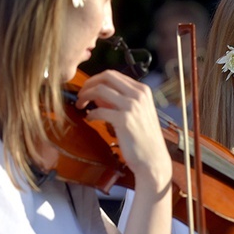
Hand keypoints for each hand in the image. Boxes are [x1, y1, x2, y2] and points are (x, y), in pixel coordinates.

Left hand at [75, 70, 171, 192]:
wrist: (153, 158)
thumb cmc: (143, 138)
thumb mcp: (136, 113)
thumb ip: (119, 101)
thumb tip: (98, 94)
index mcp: (142, 90)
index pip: (114, 74)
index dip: (96, 79)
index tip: (88, 88)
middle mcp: (138, 95)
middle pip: (106, 76)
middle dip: (89, 83)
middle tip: (80, 94)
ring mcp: (132, 106)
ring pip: (100, 90)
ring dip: (85, 96)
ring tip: (80, 105)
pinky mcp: (124, 120)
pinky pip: (99, 110)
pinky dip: (90, 114)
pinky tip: (89, 119)